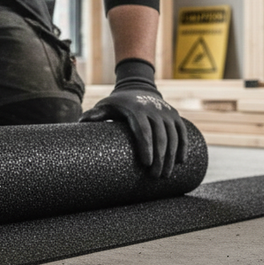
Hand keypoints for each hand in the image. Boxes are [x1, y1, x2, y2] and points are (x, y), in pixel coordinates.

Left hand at [79, 58, 186, 177]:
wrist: (138, 87)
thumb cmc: (119, 103)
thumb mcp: (106, 105)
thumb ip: (95, 114)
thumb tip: (80, 122)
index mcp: (137, 109)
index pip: (143, 130)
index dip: (146, 147)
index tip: (147, 164)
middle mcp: (154, 110)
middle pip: (160, 136)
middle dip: (160, 158)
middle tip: (155, 176)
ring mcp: (166, 112)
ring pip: (173, 136)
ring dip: (172, 156)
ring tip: (165, 175)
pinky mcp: (175, 115)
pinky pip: (182, 132)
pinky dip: (183, 146)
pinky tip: (181, 161)